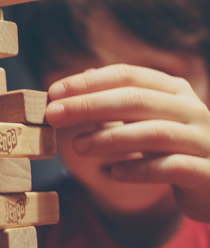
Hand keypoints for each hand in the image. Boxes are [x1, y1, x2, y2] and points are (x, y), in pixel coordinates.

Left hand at [45, 64, 209, 221]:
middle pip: (135, 99)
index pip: (127, 75)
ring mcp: (202, 140)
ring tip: (77, 146)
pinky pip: (172, 167)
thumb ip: (118, 99)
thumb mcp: (146, 118)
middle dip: (89, 105)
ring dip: (110, 137)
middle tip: (54, 115)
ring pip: (153, 132)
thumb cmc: (169, 146)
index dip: (87, 82)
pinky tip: (113, 173)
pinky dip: (139, 169)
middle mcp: (190, 108)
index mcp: (172, 90)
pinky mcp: (207, 173)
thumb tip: (84, 76)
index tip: (52, 92)